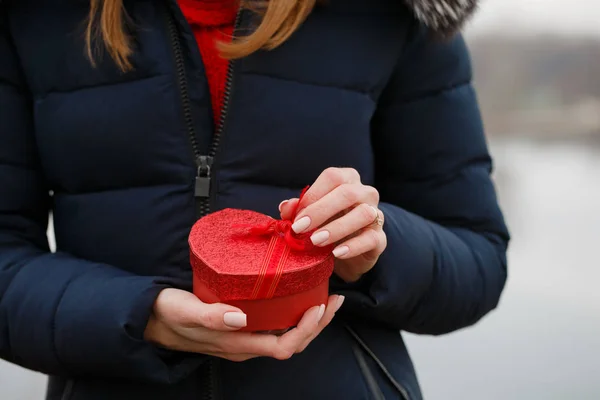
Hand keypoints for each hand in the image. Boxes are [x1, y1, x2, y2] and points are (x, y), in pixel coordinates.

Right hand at [144, 288, 343, 361]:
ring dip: (310, 319)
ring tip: (325, 297)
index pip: (284, 346)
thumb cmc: (168, 314)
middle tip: (335, 299)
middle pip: (293, 342)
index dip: (306, 331)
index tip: (318, 307)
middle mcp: (246, 345)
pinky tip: (298, 295)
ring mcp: (245, 337)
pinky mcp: (242, 327)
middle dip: (318, 324)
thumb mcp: (186, 311)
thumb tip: (241, 317)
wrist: (151, 320)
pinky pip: (276, 325)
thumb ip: (211, 316)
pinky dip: (293, 313)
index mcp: (238, 345)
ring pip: (287, 334)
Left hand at [279, 168, 385, 282]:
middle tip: (299, 228)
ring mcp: (376, 215)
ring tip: (316, 241)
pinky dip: (353, 246)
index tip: (296, 215)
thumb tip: (286, 207)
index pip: (333, 177)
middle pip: (348, 193)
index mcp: (348, 180)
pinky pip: (371, 238)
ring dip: (336, 228)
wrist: (348, 253)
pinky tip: (336, 253)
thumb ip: (298, 209)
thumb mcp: (310, 216)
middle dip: (320, 210)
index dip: (313, 194)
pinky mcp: (380, 238)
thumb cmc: (327, 225)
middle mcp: (365, 193)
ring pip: (363, 214)